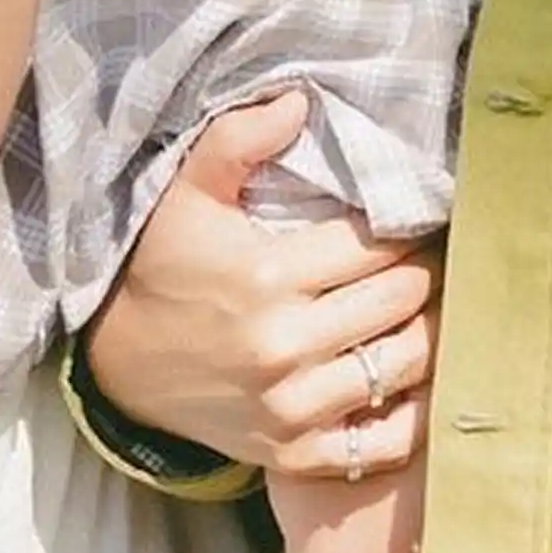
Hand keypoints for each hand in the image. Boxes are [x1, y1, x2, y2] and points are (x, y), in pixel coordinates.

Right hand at [82, 91, 441, 480]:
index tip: (417, 220)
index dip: (408, 227)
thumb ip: (239, 139)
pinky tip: (418, 383)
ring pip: (406, 364)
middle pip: (402, 299)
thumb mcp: (186, 194)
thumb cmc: (162, 267)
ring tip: (428, 310)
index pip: (378, 244)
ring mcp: (292, 406)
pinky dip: (415, 415)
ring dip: (429, 333)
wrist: (118, 365)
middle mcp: (284, 344)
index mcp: (267, 274)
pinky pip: (385, 442)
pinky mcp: (295, 453)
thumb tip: (300, 99)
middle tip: (433, 260)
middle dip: (426, 273)